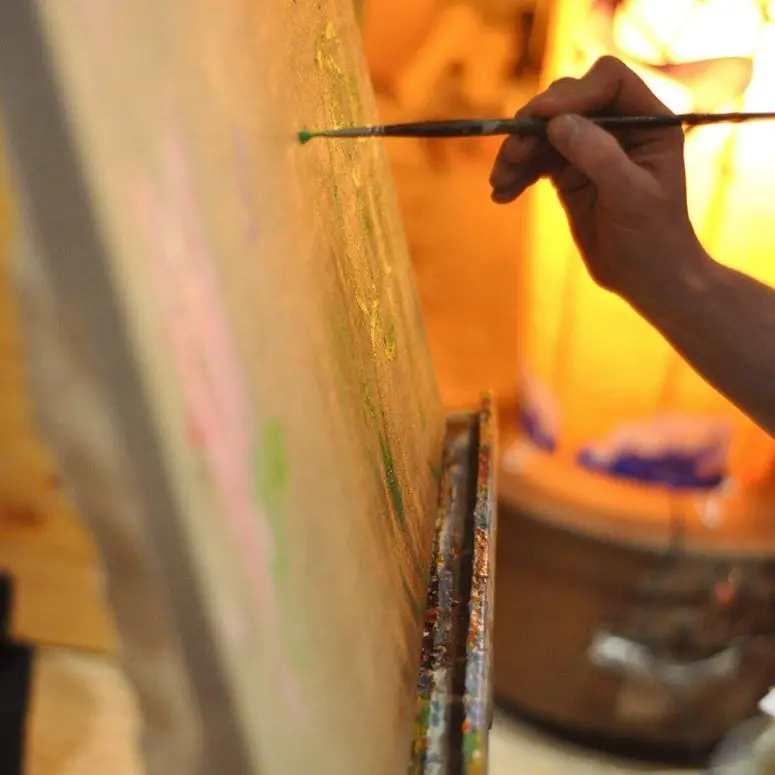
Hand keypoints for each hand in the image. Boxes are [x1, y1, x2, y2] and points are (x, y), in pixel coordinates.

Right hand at [489, 56, 708, 305]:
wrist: (645, 278)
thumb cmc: (652, 239)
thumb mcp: (630, 197)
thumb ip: (599, 156)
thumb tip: (558, 124)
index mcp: (647, 121)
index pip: (607, 81)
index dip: (573, 93)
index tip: (543, 120)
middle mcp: (618, 127)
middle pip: (567, 102)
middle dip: (535, 126)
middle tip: (511, 155)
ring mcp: (591, 149)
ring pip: (545, 132)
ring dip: (518, 152)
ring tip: (498, 181)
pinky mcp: (570, 173)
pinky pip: (537, 161)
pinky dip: (517, 174)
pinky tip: (501, 194)